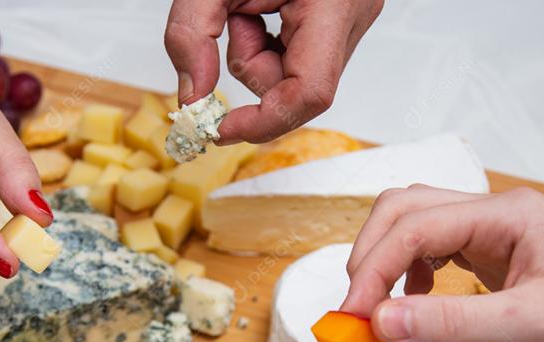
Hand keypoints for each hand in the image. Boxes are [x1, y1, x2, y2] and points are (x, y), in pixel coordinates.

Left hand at [164, 0, 382, 143]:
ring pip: (295, 75)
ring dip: (259, 54)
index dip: (263, 121)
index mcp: (332, 5)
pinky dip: (270, 44)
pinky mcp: (340, 22)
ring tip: (251, 7)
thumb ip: (190, 34)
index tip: (222, 128)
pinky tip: (264, 12)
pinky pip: (299, 57)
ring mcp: (351, 21)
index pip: (309, 94)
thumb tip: (191, 96)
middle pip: (297, 87)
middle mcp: (353, 17)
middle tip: (237, 22)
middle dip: (254, 68)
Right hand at [340, 185, 543, 341]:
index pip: (415, 227)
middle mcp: (496, 216)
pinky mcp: (499, 263)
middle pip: (405, 211)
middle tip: (354, 310)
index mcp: (506, 215)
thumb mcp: (530, 325)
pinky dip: (411, 280)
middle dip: (370, 257)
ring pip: (416, 230)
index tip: (351, 317)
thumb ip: (451, 322)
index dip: (373, 269)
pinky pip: (436, 256)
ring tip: (377, 312)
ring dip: (387, 265)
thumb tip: (378, 323)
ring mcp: (497, 237)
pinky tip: (416, 309)